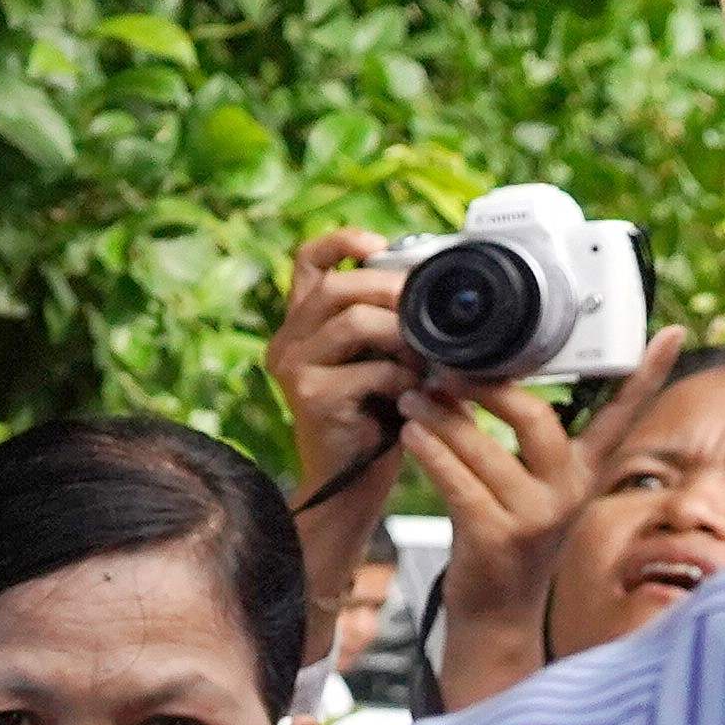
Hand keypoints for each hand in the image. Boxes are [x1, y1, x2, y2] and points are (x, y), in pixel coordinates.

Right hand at [263, 230, 425, 647]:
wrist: (352, 482)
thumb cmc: (376, 417)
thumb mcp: (384, 356)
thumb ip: (394, 319)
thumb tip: (437, 282)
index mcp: (302, 323)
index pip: (309, 260)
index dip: (344, 241)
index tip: (380, 246)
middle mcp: (287, 340)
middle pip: (339, 285)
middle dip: (393, 291)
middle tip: (428, 312)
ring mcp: (293, 369)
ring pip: (356, 320)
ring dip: (404, 335)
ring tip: (426, 359)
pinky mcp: (311, 397)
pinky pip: (372, 369)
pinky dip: (405, 379)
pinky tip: (415, 395)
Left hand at [408, 326, 680, 709]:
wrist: (496, 618)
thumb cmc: (505, 542)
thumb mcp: (532, 491)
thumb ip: (522, 443)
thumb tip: (479, 377)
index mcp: (585, 473)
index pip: (623, 415)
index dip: (647, 374)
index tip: (670, 331)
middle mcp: (569, 492)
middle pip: (536, 417)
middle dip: (487, 386)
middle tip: (447, 368)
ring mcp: (535, 518)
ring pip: (486, 447)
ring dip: (443, 416)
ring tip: (415, 395)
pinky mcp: (497, 539)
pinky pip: (459, 482)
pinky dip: (432, 452)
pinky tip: (411, 434)